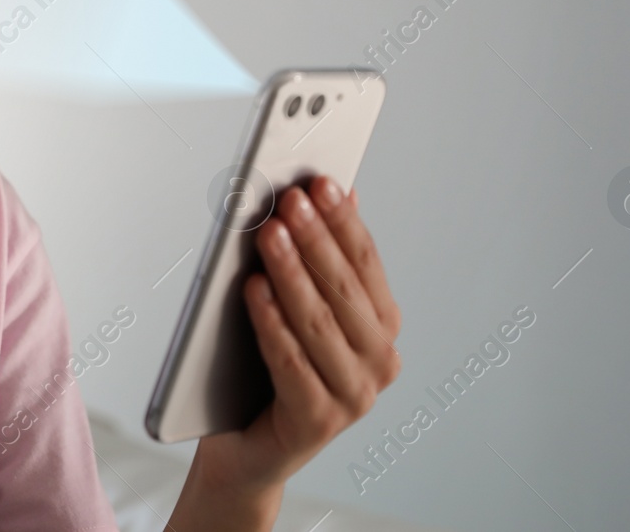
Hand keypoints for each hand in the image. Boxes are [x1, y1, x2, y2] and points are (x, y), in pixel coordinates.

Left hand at [165, 176, 401, 529]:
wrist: (247, 446)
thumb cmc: (270, 366)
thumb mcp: (299, 305)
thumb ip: (321, 255)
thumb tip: (338, 189)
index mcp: (382, 327)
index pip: (366, 263)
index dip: (342, 221)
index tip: (320, 182)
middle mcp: (379, 363)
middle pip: (344, 290)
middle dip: (316, 240)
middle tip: (290, 200)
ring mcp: (354, 397)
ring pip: (319, 324)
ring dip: (292, 274)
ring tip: (267, 234)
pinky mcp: (318, 422)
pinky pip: (291, 363)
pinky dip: (271, 323)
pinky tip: (253, 290)